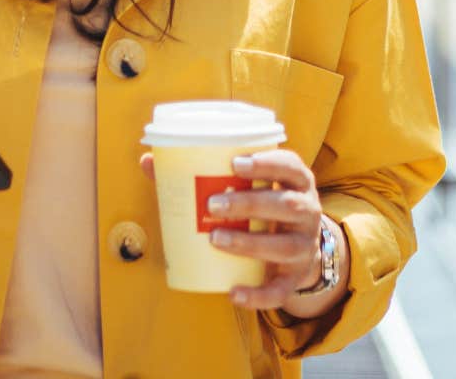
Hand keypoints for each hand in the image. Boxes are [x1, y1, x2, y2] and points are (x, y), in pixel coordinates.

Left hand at [139, 149, 325, 310]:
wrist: (295, 247)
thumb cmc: (260, 206)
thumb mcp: (244, 186)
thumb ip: (198, 172)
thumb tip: (148, 160)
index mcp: (296, 182)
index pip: (290, 167)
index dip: (268, 163)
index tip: (235, 163)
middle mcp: (307, 212)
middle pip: (288, 205)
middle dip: (250, 203)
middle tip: (212, 204)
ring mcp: (304, 246)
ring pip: (285, 246)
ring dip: (250, 242)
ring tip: (215, 239)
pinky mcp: (295, 277)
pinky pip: (281, 290)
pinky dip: (259, 295)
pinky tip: (234, 293)